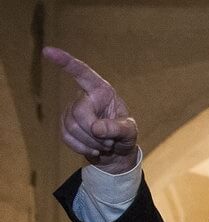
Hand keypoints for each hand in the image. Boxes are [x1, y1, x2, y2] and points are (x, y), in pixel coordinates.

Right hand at [43, 47, 138, 173]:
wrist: (116, 152)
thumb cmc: (125, 136)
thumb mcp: (130, 132)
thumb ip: (118, 129)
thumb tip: (96, 128)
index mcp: (101, 91)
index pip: (82, 73)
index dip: (66, 62)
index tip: (48, 51)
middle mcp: (84, 98)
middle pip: (79, 113)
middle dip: (95, 133)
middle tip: (110, 141)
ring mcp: (71, 112)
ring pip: (72, 128)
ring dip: (92, 142)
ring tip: (105, 144)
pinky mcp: (65, 126)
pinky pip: (67, 138)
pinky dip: (82, 148)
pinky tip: (94, 149)